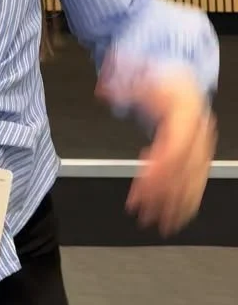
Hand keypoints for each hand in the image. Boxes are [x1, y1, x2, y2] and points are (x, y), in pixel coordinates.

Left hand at [96, 63, 216, 236]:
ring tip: (154, 222)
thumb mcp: (145, 82)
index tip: (141, 187)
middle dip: (161, 194)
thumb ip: (123, 88)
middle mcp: (199, 136)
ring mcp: (203, 150)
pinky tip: (175, 218)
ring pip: (190, 182)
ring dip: (173, 205)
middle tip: (141, 212)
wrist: (188, 88)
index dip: (158, 171)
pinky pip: (197, 184)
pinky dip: (187, 203)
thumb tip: (102, 91)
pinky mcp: (202, 160)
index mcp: (187, 116)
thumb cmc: (167, 87)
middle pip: (180, 171)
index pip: (174, 150)